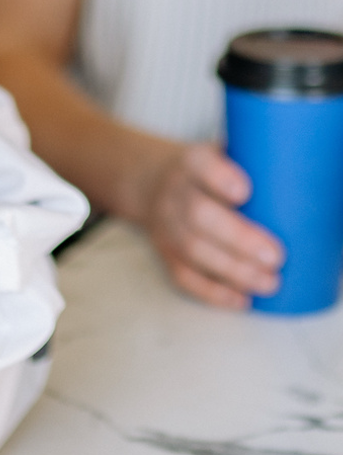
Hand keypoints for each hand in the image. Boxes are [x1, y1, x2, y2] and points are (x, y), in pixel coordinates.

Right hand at [142, 142, 283, 308]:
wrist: (154, 184)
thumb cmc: (207, 174)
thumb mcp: (221, 155)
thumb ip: (251, 165)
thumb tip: (300, 187)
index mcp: (191, 163)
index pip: (200, 165)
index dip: (220, 178)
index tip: (246, 192)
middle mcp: (174, 193)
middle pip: (198, 215)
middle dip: (238, 239)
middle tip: (275, 257)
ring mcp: (165, 225)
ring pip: (192, 250)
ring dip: (233, 271)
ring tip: (269, 282)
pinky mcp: (165, 253)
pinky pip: (184, 276)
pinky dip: (213, 292)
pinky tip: (242, 299)